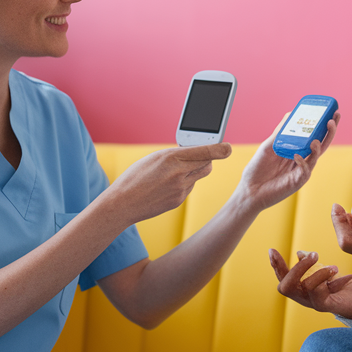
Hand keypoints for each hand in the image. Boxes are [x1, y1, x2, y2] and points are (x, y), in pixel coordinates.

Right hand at [106, 143, 231, 223]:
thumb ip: (175, 155)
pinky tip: (168, 184)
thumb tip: (194, 153)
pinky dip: (184, 183)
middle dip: (208, 158)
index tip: (228, 147)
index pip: (204, 151)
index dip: (219, 149)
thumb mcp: (154, 158)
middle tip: (204, 153)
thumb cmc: (135, 176)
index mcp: (171, 158)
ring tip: (177, 169)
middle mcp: (179, 174)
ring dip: (194, 170)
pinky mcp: (179, 200)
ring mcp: (180, 189)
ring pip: (199, 176)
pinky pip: (189, 187)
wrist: (123, 203)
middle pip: (207, 164)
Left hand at [235, 112, 339, 212]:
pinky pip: (305, 170)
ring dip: (319, 145)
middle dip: (330, 132)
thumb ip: (280, 132)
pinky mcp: (297, 181)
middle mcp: (302, 159)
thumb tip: (291, 113)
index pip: (315, 135)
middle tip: (333, 119)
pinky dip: (303, 162)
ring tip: (316, 138)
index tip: (331, 112)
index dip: (324, 125)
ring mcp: (301, 170)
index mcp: (297, 150)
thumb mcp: (269, 145)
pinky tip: (297, 156)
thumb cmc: (258, 168)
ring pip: (316, 157)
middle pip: (321, 144)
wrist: (250, 189)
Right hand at [270, 248, 351, 320]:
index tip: (272, 250)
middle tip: (314, 255)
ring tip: (334, 268)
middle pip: (285, 286)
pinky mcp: (326, 306)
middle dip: (296, 268)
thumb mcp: (324, 272)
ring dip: (321, 272)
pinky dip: (336, 281)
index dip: (275, 265)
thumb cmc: (340, 287)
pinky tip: (348, 277)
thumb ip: (311, 265)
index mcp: (299, 288)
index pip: (282, 277)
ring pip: (306, 286)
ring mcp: (313, 303)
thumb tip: (299, 253)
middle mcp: (302, 297)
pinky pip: (322, 292)